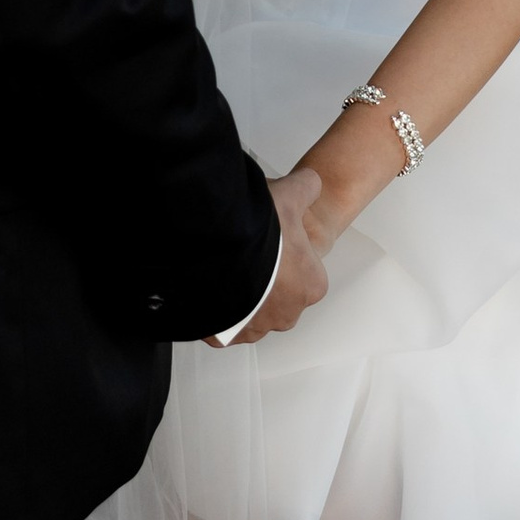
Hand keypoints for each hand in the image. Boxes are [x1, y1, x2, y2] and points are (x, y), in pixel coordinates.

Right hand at [231, 168, 327, 341]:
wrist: (217, 255)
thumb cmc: (259, 234)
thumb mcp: (290, 196)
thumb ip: (307, 187)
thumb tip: (311, 182)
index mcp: (311, 285)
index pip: (304, 270)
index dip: (286, 251)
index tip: (269, 239)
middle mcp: (287, 314)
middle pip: (277, 294)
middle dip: (263, 278)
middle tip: (245, 252)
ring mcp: (256, 328)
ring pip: (250, 312)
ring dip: (240, 297)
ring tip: (224, 268)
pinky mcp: (226, 336)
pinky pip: (222, 326)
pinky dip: (216, 311)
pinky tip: (208, 286)